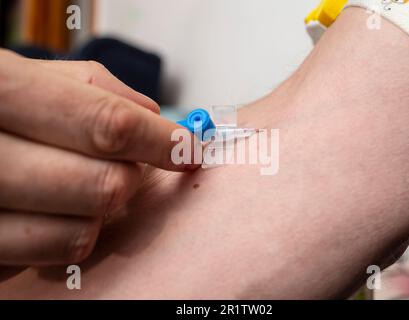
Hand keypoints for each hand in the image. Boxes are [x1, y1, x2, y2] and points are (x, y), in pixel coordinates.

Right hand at [0, 49, 191, 265]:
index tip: (189, 150)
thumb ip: (99, 90)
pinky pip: (56, 255)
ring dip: (100, 209)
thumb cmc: (1, 105)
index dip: (162, 142)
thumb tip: (158, 120)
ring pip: (85, 230)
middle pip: (106, 186)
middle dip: (130, 177)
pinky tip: (54, 209)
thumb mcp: (38, 76)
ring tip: (78, 183)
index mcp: (2, 90)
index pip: (108, 125)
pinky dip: (70, 233)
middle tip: (123, 164)